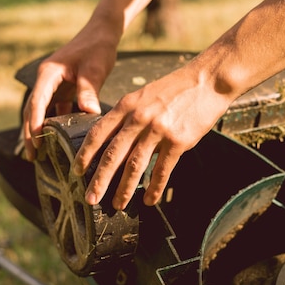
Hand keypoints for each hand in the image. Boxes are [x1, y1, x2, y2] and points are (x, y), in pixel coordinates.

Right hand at [22, 27, 118, 160]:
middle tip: (33, 157)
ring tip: (43, 154)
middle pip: (33, 110)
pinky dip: (57, 124)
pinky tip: (61, 140)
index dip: (34, 124)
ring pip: (43, 112)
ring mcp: (55, 85)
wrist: (102, 33)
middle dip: (31, 133)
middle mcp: (47, 81)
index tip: (35, 143)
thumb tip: (88, 113)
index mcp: (48, 74)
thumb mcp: (94, 68)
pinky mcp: (65, 89)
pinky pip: (57, 110)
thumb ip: (89, 90)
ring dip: (41, 131)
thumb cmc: (98, 47)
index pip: (36, 102)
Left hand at [73, 65, 232, 209]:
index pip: (98, 132)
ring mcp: (158, 130)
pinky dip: (154, 188)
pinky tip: (149, 200)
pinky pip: (162, 170)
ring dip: (124, 189)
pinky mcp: (178, 141)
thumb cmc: (177, 88)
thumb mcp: (145, 95)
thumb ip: (129, 115)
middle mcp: (139, 118)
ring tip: (118, 204)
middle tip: (90, 198)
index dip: (85, 154)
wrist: (207, 80)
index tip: (76, 171)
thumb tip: (117, 141)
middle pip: (113, 154)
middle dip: (99, 180)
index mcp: (127, 105)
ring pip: (135, 166)